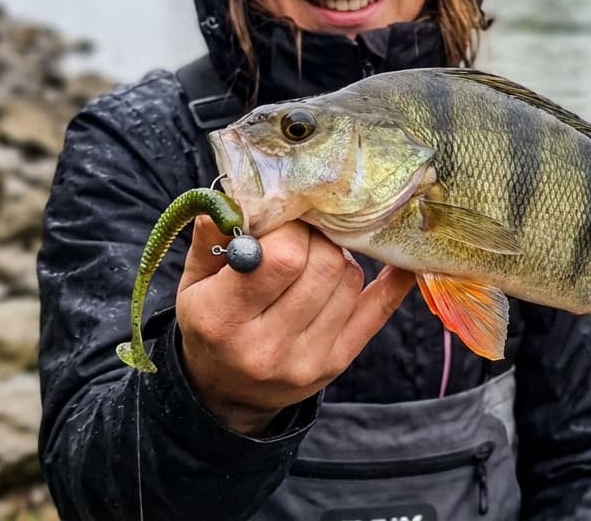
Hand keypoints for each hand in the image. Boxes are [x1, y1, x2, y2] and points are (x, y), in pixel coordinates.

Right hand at [175, 217, 414, 435]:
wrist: (225, 395)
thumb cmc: (208, 326)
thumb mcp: (192, 285)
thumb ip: (211, 240)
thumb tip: (239, 195)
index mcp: (224, 320)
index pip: (282, 259)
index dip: (292, 228)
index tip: (283, 220)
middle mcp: (268, 347)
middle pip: (324, 266)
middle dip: (318, 237)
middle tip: (304, 232)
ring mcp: (308, 360)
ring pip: (349, 279)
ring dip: (338, 255)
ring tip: (316, 254)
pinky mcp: (337, 363)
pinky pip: (378, 311)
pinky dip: (391, 280)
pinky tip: (398, 260)